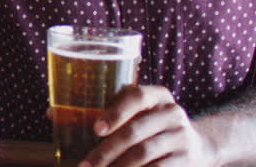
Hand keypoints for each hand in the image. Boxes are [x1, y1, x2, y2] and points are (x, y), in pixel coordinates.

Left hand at [81, 85, 215, 166]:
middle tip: (87, 165)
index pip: (137, 97)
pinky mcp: (186, 160)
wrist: (198, 147)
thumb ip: (106, 111)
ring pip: (144, 154)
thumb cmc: (152, 127)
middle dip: (106, 151)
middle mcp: (173, 113)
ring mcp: (182, 137)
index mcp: (158, 96)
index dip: (115, 112)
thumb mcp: (138, 113)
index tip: (96, 129)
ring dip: (118, 166)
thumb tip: (57, 115)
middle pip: (135, 132)